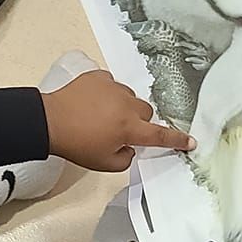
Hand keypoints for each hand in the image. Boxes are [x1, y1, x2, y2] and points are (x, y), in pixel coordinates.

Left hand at [43, 69, 193, 171]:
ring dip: (123, 107)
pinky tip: (93, 103)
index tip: (191, 141)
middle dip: (138, 122)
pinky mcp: (99, 77)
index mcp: (130, 128)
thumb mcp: (105, 163)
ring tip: (102, 116)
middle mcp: (126, 105)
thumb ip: (126, 158)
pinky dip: (107, 94)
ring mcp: (113, 87)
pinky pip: (112, 85)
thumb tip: (131, 146)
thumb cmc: (77, 145)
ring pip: (130, 98)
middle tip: (120, 131)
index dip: (177, 140)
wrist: (49, 122)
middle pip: (146, 112)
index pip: (160, 135)